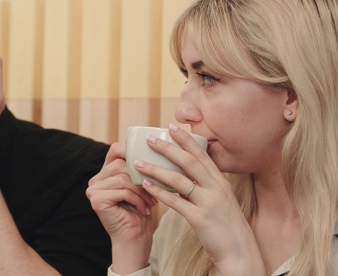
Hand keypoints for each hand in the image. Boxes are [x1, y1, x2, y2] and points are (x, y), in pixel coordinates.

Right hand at [86, 143, 155, 272]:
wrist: (135, 240)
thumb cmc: (141, 212)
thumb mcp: (141, 185)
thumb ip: (139, 168)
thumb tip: (155, 149)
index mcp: (105, 172)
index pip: (115, 149)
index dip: (131, 150)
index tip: (151, 160)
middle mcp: (95, 179)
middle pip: (121, 164)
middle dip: (141, 177)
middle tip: (154, 191)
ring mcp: (93, 189)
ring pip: (123, 177)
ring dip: (141, 190)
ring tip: (150, 202)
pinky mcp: (96, 199)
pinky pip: (122, 190)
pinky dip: (137, 199)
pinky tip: (143, 209)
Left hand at [135, 124, 263, 273]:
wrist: (239, 252)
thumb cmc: (226, 226)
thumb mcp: (221, 200)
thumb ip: (206, 185)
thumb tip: (187, 173)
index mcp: (221, 181)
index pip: (202, 154)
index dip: (186, 139)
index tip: (172, 126)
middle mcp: (216, 188)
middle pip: (189, 162)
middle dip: (168, 148)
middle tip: (149, 139)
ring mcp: (209, 203)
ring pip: (178, 180)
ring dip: (156, 169)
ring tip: (138, 163)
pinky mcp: (200, 219)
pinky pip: (175, 202)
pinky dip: (158, 192)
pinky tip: (145, 185)